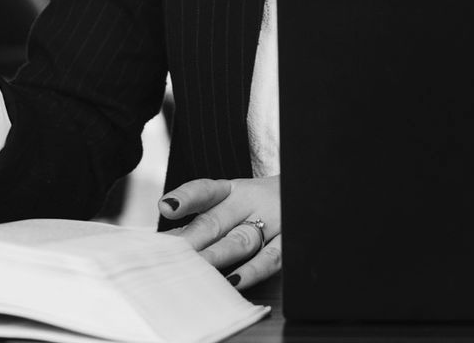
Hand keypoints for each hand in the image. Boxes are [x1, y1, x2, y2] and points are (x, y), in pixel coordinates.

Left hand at [161, 176, 280, 289]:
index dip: (186, 198)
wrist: (308, 189)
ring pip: (241, 241)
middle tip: (169, 255)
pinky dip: (252, 271)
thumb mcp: (234, 203)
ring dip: (217, 256)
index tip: (166, 207)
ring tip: (195, 269)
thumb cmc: (262, 204)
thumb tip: (167, 245)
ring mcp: (271, 222)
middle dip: (192, 239)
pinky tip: (234, 282)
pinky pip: (270, 258)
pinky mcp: (288, 242)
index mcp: (233, 191)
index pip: (205, 190)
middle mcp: (250, 203)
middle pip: (216, 221)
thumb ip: (204, 222)